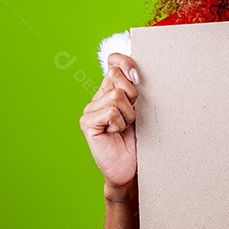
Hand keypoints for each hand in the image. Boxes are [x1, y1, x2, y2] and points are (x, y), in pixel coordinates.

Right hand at [79, 53, 139, 192]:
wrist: (131, 167)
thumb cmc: (139, 139)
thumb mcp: (142, 109)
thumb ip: (136, 89)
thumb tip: (134, 71)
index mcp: (111, 89)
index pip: (113, 62)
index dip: (125, 62)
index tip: (137, 76)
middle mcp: (98, 97)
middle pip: (116, 75)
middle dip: (132, 94)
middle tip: (133, 113)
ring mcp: (90, 110)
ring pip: (116, 96)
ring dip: (128, 114)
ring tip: (125, 127)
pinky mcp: (87, 123)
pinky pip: (110, 112)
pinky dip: (119, 123)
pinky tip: (115, 133)